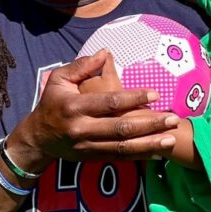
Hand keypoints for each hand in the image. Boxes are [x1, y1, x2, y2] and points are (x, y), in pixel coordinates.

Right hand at [8, 50, 178, 170]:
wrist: (37, 138)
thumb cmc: (51, 103)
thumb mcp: (58, 79)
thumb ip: (82, 66)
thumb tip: (106, 53)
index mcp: (75, 106)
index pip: (109, 102)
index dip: (133, 98)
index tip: (155, 94)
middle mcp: (82, 128)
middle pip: (121, 128)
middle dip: (149, 124)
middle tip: (173, 119)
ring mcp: (87, 146)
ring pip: (123, 147)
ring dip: (149, 144)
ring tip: (171, 138)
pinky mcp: (92, 157)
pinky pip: (119, 158)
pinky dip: (139, 156)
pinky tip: (158, 153)